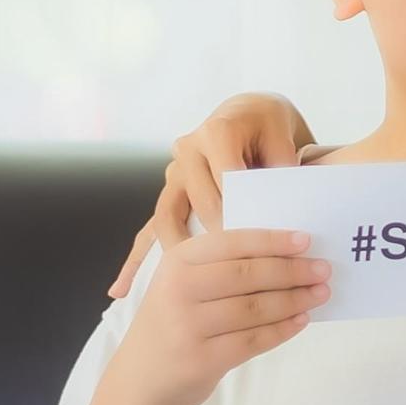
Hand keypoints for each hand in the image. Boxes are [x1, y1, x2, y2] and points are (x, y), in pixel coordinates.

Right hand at [101, 229, 329, 404]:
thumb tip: (288, 254)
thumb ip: (222, 266)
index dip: (273, 241)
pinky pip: (254, 340)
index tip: (307, 241)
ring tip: (320, 294)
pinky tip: (302, 320)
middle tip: (324, 270)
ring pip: (255, 308)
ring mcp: (188, 326)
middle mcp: (179, 289)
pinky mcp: (202, 359)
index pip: (232, 243)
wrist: (142, 380)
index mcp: (177, 262)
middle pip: (248, 274)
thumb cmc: (174, 323)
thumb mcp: (183, 285)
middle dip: (292, 270)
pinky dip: (283, 329)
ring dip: (295, 299)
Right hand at [108, 94, 316, 297]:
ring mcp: (173, 175)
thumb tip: (284, 209)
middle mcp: (187, 153)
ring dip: (175, 253)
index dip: (244, 211)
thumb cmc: (269, 130)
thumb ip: (283, 168)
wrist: (248, 114)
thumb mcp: (283, 140)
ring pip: (167, 219)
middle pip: (200, 203)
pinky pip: (148, 231)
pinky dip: (135, 262)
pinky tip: (121, 290)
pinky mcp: (168, 196)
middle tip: (238, 274)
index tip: (259, 244)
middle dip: (220, 238)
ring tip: (178, 288)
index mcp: (217, 134)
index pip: (229, 179)